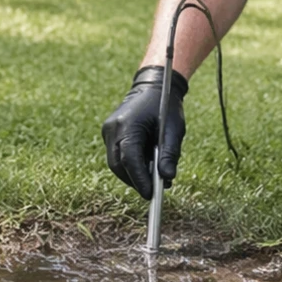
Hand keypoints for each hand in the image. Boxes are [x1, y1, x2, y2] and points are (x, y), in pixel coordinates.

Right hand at [102, 66, 187, 199]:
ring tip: (152, 180)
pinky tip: (145, 167)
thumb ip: (169, 154)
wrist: (153, 86)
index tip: (150, 195)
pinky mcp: (109, 133)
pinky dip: (129, 165)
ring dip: (132, 174)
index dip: (139, 180)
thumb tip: (167, 178)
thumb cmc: (165, 107)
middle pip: (118, 165)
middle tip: (152, 191)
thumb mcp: (173, 130)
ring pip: (115, 163)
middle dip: (135, 181)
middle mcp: (112, 128)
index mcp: (127, 124)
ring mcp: (108, 130)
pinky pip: (116, 155)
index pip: (129, 159)